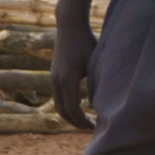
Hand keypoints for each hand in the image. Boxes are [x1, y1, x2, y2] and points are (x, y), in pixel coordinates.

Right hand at [51, 9, 95, 129]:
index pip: (73, 109)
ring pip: (58, 106)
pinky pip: (58, 98)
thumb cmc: (87, 42)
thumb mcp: (95, 63)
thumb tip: (102, 105)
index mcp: (68, 80)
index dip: (83, 121)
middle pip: (63, 112)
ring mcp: (52, 79)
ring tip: (85, 120)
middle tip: (91, 128)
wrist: (69, 26)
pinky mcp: (53, 76)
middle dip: (76, 122)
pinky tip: (80, 107)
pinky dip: (67, 106)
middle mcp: (56, 81)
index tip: (96, 125)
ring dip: (70, 116)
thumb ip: (97, 84)